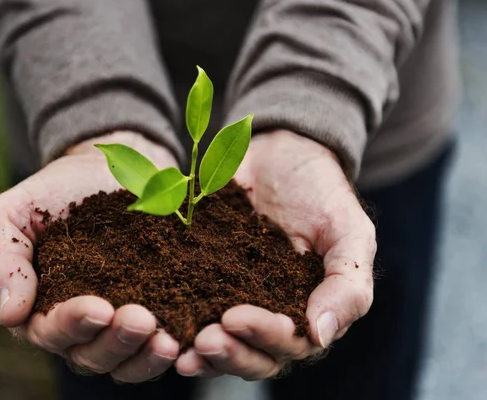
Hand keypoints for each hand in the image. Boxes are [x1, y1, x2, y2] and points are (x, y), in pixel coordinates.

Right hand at [0, 131, 180, 382]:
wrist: (104, 169)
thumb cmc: (52, 193)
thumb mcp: (12, 215)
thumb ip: (3, 260)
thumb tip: (9, 315)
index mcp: (41, 308)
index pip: (50, 331)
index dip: (72, 325)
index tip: (98, 307)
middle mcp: (80, 326)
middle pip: (92, 355)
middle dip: (116, 342)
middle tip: (141, 320)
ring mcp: (118, 322)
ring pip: (128, 360)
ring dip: (146, 355)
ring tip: (167, 339)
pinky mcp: (155, 309)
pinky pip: (161, 342)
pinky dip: (175, 346)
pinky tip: (188, 337)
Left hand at [175, 130, 375, 379]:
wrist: (280, 153)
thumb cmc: (321, 192)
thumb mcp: (349, 231)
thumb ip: (347, 284)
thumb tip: (321, 335)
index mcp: (307, 311)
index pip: (290, 343)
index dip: (264, 337)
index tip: (236, 317)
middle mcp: (269, 314)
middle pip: (252, 355)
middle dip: (229, 353)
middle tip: (204, 339)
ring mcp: (233, 299)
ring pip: (221, 343)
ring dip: (201, 352)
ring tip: (179, 348)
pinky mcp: (203, 279)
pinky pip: (189, 307)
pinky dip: (177, 322)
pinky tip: (159, 324)